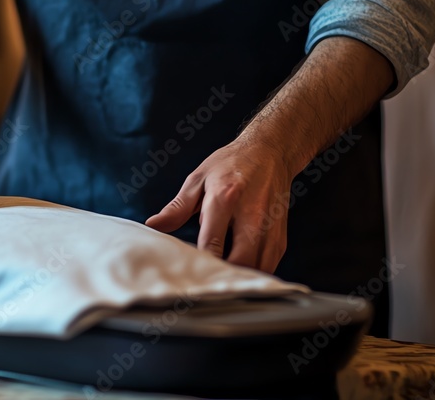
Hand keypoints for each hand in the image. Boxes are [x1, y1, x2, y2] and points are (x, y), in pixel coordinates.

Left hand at [145, 141, 291, 272]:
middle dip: (222, 275)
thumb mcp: (198, 179)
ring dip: (238, 277)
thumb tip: (153, 225)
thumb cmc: (230, 164)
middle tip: (202, 281)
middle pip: (241, 260)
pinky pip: (268, 265)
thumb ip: (177, 207)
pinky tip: (236, 271)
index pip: (212, 241)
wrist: (270, 152)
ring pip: (258, 268)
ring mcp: (270, 227)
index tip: (186, 275)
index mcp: (226, 197)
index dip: (199, 263)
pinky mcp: (281, 236)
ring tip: (218, 279)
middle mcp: (253, 214)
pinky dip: (252, 273)